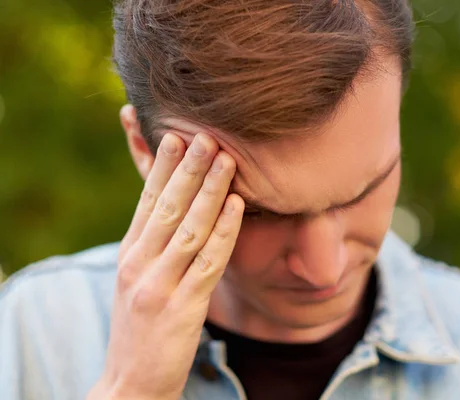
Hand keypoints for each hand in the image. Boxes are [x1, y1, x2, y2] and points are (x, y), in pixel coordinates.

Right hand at [87, 133, 243, 399]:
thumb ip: (154, 245)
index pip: (147, 201)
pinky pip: (208, 261)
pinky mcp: (182, 307)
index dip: (163, 167)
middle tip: (205, 134)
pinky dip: (224, 231)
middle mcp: (140, 264)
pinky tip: (237, 206)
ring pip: (189, 228)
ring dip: (210, 191)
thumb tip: (177, 208)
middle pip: (168, 207)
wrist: (132, 383)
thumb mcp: (138, 279)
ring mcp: (160, 285)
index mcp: (130, 254)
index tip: (177, 134)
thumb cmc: (141, 326)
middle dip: (188, 168)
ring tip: (227, 159)